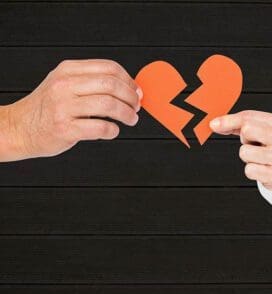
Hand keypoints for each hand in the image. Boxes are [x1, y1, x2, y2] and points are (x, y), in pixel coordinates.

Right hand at [0, 59, 141, 160]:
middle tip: (136, 106)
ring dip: (127, 114)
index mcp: (68, 71)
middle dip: (131, 97)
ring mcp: (63, 107)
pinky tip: (112, 131)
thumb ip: (90, 83)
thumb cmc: (46, 108)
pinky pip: (99, 127)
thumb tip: (126, 89)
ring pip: (108, 105)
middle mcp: (65, 85)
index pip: (108, 68)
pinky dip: (112, 130)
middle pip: (111, 85)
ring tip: (131, 119)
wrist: (19, 128)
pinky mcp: (64, 128)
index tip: (136, 91)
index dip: (128, 80)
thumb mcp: (63, 85)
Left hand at [210, 110, 271, 189]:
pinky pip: (249, 170)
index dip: (228, 121)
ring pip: (245, 152)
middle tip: (252, 144)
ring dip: (246, 156)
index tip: (214, 124)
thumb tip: (215, 124)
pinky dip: (251, 170)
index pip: (249, 117)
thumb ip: (235, 123)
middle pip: (248, 130)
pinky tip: (261, 167)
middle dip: (244, 138)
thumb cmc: (268, 146)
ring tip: (257, 156)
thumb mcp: (256, 129)